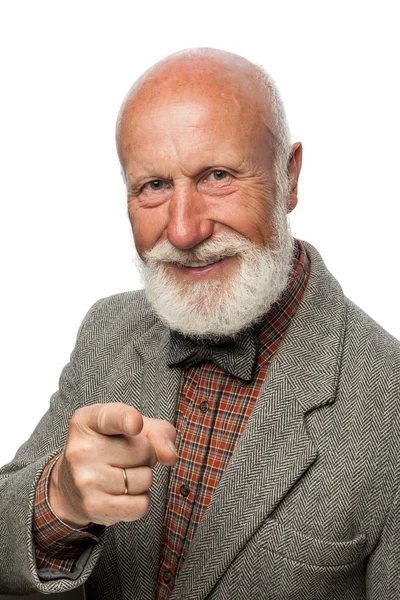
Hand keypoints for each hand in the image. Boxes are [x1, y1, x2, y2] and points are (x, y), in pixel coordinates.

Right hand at [48, 402, 177, 526]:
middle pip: (143, 450)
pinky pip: (140, 505)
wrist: (74, 486)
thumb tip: (170, 456)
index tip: (135, 423)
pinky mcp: (93, 507)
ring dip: (143, 478)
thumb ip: (159, 432)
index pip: (112, 417)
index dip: (127, 419)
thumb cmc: (112, 448)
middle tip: (124, 458)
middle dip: (145, 455)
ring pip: (145, 478)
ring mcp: (85, 480)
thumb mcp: (133, 428)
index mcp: (87, 420)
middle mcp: (81, 449)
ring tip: (122, 475)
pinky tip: (122, 493)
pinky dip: (140, 501)